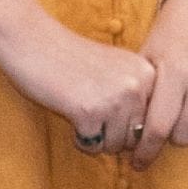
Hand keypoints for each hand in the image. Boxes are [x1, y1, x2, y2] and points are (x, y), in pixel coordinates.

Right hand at [0, 0, 155, 154]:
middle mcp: (138, 85)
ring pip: (115, 146)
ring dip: (96, 138)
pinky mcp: (89, 112)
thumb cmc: (74, 59)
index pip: (153, 122)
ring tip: (82, 110)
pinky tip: (70, 113)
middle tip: (92, 111)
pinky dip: (79, 139)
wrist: (35, 41)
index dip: (131, 125)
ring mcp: (116, 98)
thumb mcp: (118, 69)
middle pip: (135, 138)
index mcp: (148, 73)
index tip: (112, 113)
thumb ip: (137, 96)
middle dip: (113, 135)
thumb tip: (145, 142)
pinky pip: (92, 147)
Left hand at [130, 0, 187, 169]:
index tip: (138, 162)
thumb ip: (143, 96)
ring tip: (182, 116)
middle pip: (183, 136)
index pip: (158, 128)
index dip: (146, 151)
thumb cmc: (170, 33)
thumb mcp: (147, 58)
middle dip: (168, 137)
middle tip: (163, 127)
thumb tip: (132, 136)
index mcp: (174, 72)